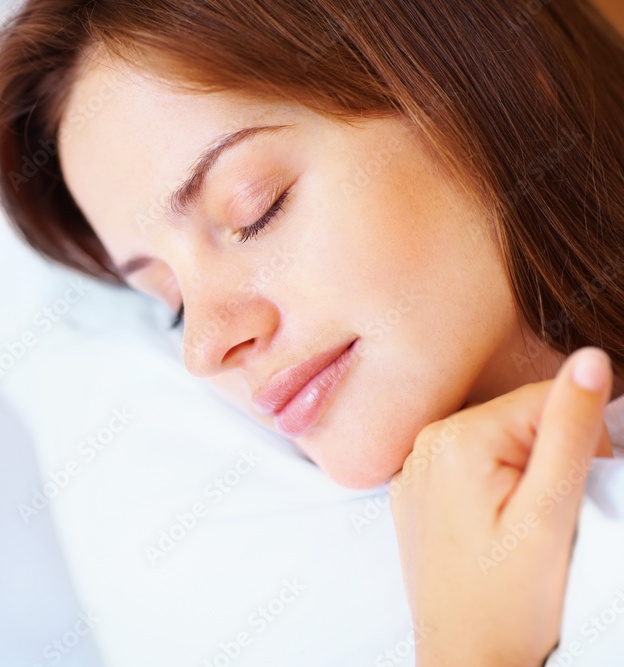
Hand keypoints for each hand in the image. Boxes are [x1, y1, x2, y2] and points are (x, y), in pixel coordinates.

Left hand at [390, 347, 614, 665]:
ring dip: (525, 473)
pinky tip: (497, 529)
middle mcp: (426, 442)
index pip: (544, 397)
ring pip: (498, 443)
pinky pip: (470, 468)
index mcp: (457, 436)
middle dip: (551, 456)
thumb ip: (569, 429)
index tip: (576, 489)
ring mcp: (416, 468)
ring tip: (522, 527)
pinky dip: (495, 488)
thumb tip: (587, 357)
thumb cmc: (509, 597)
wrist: (466, 656)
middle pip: (519, 418)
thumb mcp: (552, 511)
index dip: (581, 438)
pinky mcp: (417, 493)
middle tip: (550, 516)